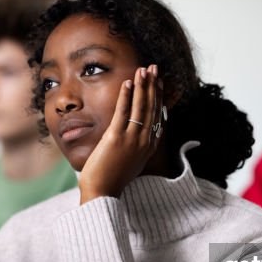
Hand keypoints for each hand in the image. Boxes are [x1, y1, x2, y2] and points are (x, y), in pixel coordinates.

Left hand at [78, 65, 162, 203]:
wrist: (102, 193)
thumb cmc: (112, 178)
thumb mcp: (130, 160)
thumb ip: (134, 145)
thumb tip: (131, 131)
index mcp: (149, 146)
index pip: (158, 116)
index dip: (159, 96)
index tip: (159, 82)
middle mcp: (145, 141)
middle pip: (152, 108)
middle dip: (153, 86)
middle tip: (154, 68)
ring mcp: (132, 140)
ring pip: (141, 107)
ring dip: (143, 86)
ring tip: (144, 69)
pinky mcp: (116, 138)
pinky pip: (123, 113)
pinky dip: (126, 96)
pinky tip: (128, 83)